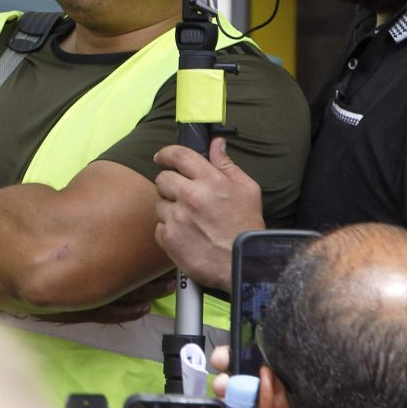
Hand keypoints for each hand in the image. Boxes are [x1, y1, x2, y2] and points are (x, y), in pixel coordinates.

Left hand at [152, 138, 261, 294]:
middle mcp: (190, 196)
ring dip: (171, 208)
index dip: (167, 153)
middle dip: (170, 184)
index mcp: (210, 181)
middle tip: (184, 195)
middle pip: (162, 178)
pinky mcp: (168, 237)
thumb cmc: (246, 226)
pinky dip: (169, 229)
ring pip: (160, 203)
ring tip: (191, 220)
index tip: (162, 156)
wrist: (243, 264)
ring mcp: (177, 217)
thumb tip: (215, 142)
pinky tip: (187, 235)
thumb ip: (226, 164)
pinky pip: (159, 226)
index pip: (179, 155)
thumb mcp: (247, 190)